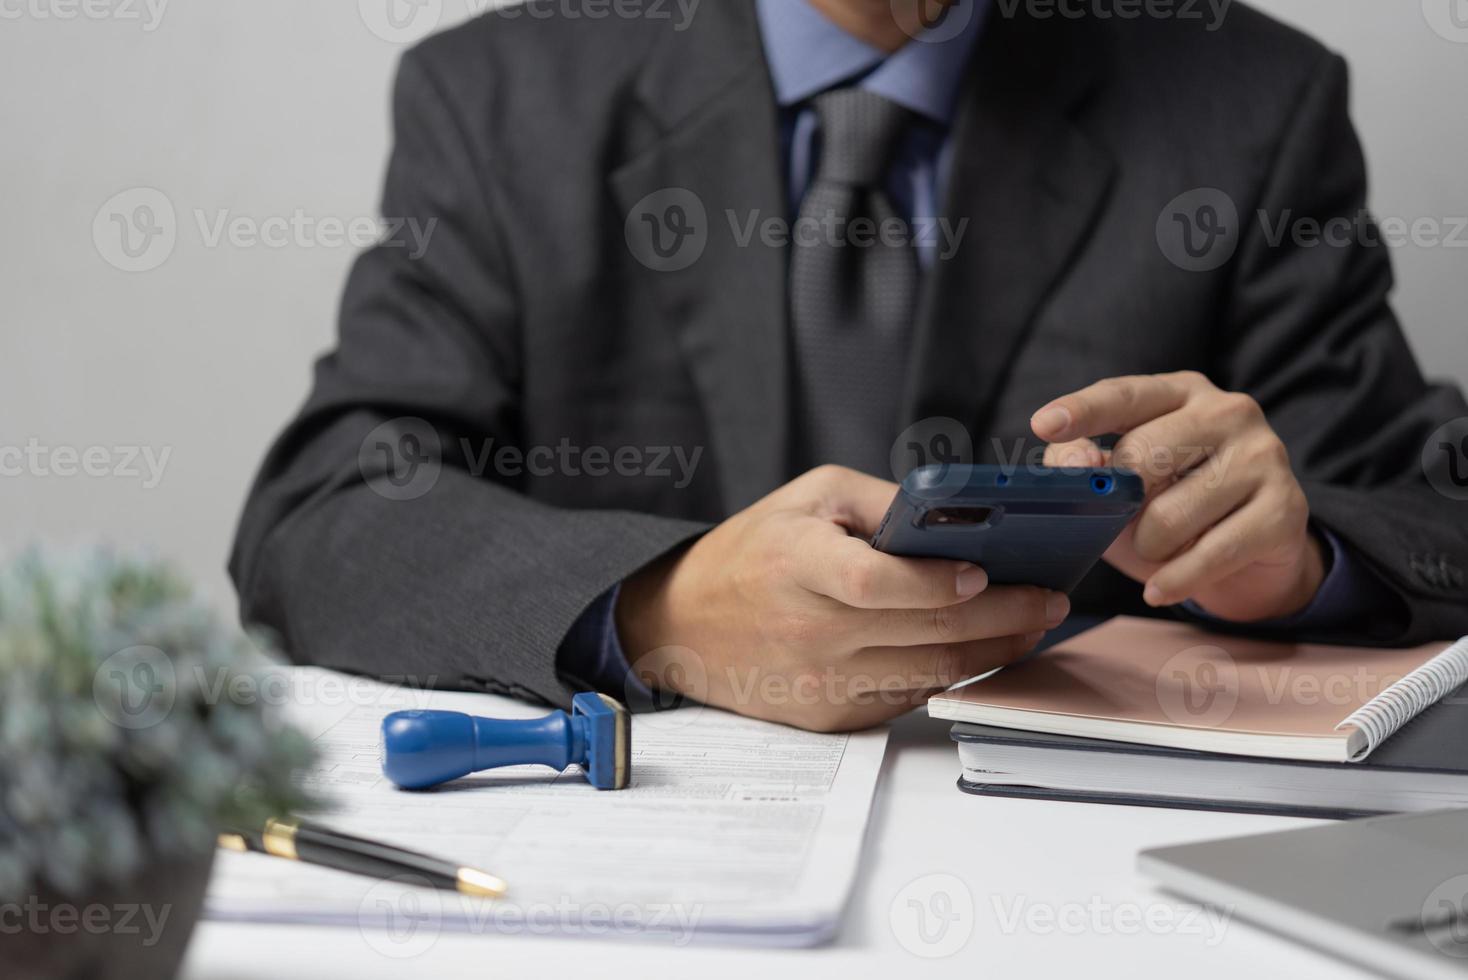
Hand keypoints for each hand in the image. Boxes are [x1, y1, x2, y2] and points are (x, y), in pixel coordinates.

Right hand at [615, 465, 1069, 731]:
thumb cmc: (754, 549)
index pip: (873, 581)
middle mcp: (807, 629)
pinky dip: (954, 674)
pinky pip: (909, 696)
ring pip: (932, 674)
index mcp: (796, 563)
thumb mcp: (809, 496)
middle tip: (1052, 600)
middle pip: (925, 633)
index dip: (933, 582)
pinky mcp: (829, 715)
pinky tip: (982, 650)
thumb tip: (963, 519)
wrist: (683, 624)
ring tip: (1033, 624)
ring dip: (995, 651)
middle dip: (1005, 617)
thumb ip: (883, 502)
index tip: (983, 573)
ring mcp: (819, 681)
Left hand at [1032, 371, 1325, 621]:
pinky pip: (1212, 553)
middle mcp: (1229, 412)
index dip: (1083, 411)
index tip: (1043, 425)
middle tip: (1123, 523)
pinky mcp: (1286, 508)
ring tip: (1155, 551)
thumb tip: (1077, 461)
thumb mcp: (1117, 485)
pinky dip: (1176, 579)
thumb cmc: (1170, 507)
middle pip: (1144, 456)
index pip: (1125, 395)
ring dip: (1149, 547)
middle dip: (1120, 503)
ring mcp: (1264, 456)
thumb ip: (1084, 466)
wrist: (1251, 556)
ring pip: (1172, 514)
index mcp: (1182, 392)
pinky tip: (1160, 589)